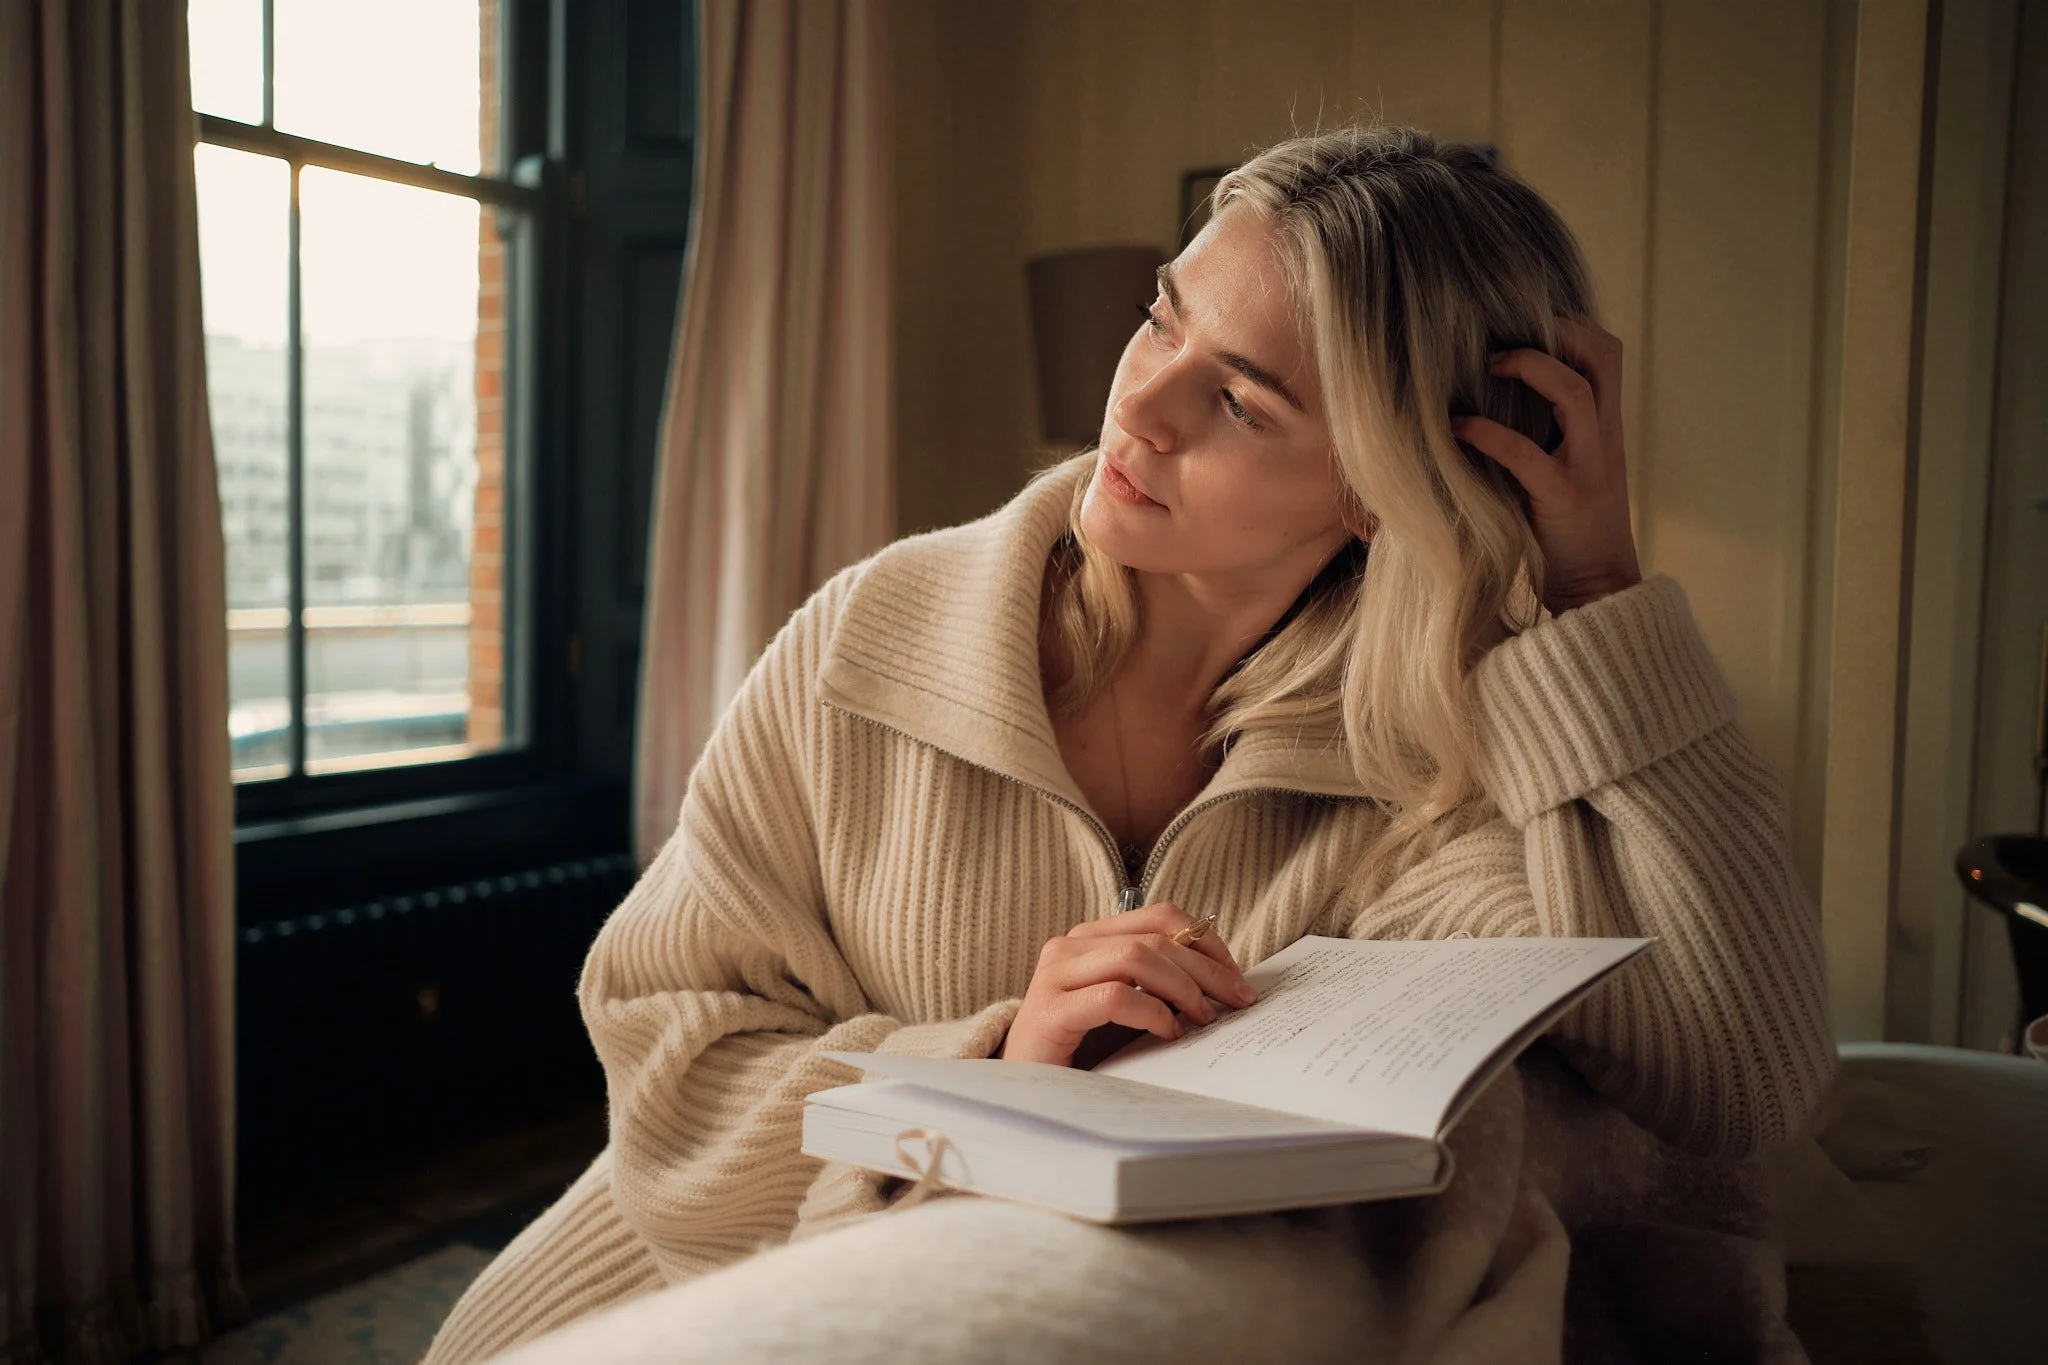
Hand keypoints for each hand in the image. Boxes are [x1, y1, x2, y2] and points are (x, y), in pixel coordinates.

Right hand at [999, 902, 1256, 1066]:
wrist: (1026, 1089)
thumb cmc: (1082, 1049)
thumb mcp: (1129, 1007)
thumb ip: (1160, 984)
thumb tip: (1225, 981)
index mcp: (1091, 937)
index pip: (1160, 916)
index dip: (1206, 940)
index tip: (1236, 975)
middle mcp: (1069, 946)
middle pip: (1155, 938)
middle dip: (1207, 969)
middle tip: (1237, 1000)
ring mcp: (1055, 975)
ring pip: (1136, 956)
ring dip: (1182, 988)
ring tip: (1203, 1018)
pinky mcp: (1050, 1011)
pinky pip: (1114, 997)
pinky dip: (1152, 1012)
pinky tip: (1167, 1033)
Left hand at [1452, 316, 1642, 614]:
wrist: (1598, 592)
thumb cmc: (1568, 531)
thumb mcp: (1568, 469)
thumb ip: (1548, 433)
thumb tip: (1490, 396)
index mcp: (1606, 429)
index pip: (1607, 354)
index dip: (1573, 325)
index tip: (1527, 318)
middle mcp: (1605, 440)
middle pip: (1603, 356)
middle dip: (1559, 330)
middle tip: (1505, 332)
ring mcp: (1588, 467)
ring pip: (1575, 392)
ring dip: (1528, 368)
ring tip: (1484, 364)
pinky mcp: (1562, 499)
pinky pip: (1527, 453)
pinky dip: (1488, 432)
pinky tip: (1457, 427)